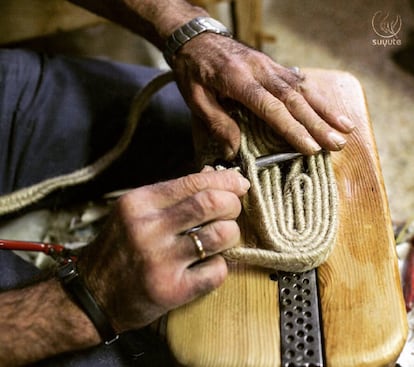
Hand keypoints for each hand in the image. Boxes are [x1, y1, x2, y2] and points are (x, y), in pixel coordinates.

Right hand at [77, 168, 249, 332]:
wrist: (94, 294)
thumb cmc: (121, 247)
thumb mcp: (136, 211)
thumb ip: (173, 195)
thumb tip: (215, 176)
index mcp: (140, 203)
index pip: (194, 182)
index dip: (225, 181)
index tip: (239, 184)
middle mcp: (148, 229)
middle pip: (212, 203)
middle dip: (232, 204)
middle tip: (231, 211)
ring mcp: (160, 261)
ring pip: (221, 235)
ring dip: (231, 234)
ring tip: (222, 238)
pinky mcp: (172, 291)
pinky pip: (217, 271)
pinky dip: (221, 265)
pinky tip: (209, 264)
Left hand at [172, 33, 354, 158]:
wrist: (194, 36)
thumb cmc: (192, 69)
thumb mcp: (196, 98)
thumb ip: (217, 123)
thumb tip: (234, 150)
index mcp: (238, 80)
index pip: (270, 108)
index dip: (292, 129)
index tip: (310, 147)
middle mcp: (259, 71)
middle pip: (293, 99)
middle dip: (318, 123)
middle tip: (337, 144)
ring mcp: (269, 65)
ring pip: (302, 88)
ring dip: (325, 109)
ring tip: (345, 127)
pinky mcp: (273, 64)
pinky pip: (299, 80)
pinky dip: (316, 95)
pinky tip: (329, 108)